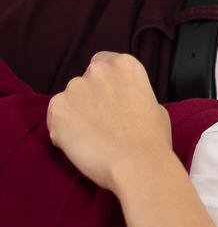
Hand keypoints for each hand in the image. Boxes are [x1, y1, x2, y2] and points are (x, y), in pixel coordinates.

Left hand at [47, 53, 173, 194]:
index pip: (102, 62)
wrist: (137, 163)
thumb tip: (125, 102)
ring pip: (68, 101)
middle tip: (98, 124)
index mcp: (125, 65)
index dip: (102, 84)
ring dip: (74, 115)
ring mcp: (76, 87)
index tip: (104, 99)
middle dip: (87, 100)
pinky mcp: (58, 108)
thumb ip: (133, 95)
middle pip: (83, 82)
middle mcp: (99, 70)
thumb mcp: (153, 105)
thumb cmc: (150, 140)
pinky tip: (79, 145)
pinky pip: (54, 118)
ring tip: (89, 138)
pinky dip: (61, 131)